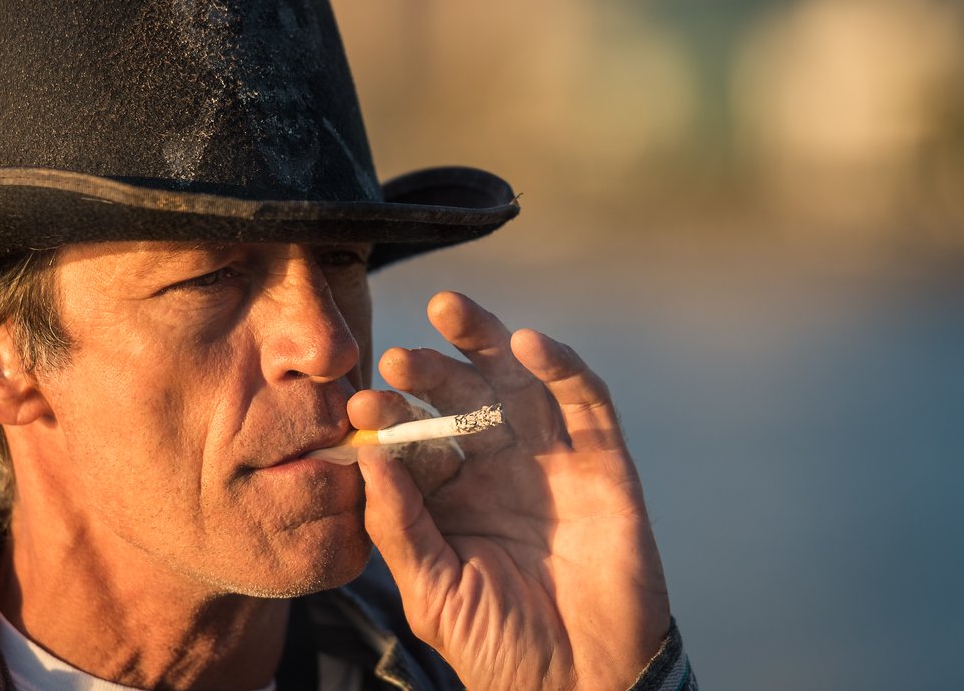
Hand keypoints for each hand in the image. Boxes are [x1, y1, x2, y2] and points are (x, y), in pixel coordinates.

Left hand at [353, 291, 670, 689]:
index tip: (359, 404)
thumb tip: (366, 454)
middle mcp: (498, 467)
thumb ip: (399, 524)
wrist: (580, 685)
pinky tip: (528, 344)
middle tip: (399, 355)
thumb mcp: (432, 589)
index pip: (417, 438)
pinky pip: (585, 402)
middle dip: (432, 368)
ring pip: (519, 382)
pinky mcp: (604, 463)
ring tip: (451, 311)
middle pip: (463, 395)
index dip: (392, 415)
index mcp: (452, 495)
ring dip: (488, 341)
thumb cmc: (499, 646)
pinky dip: (562, 366)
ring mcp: (552, 460)